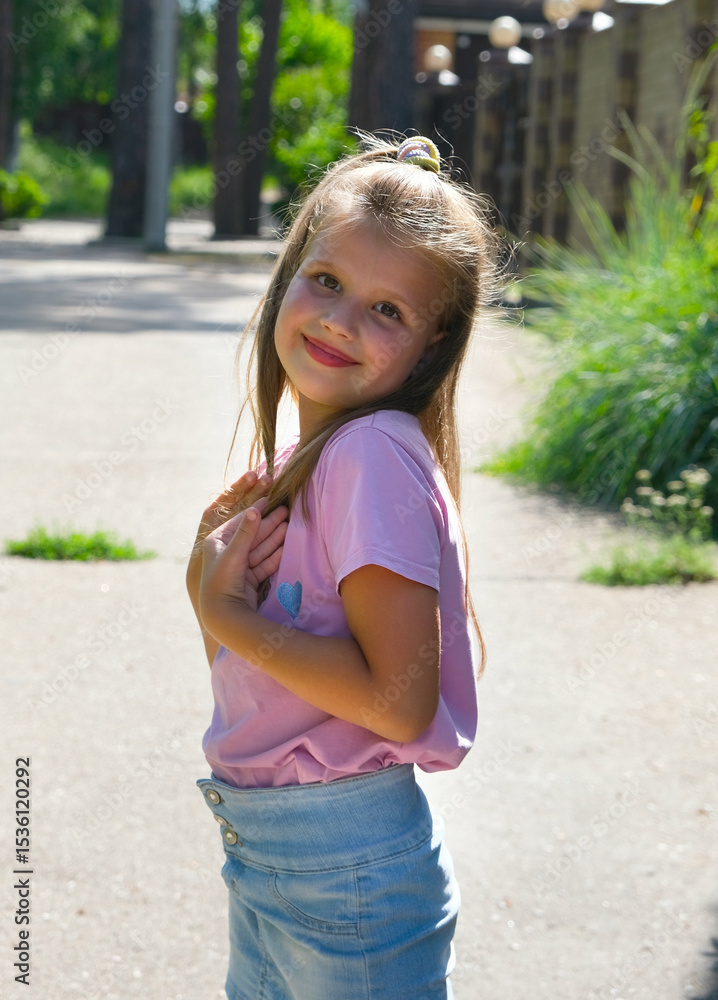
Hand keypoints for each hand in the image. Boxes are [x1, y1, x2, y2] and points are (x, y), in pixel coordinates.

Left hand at [200, 498, 288, 617]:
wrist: (223, 614)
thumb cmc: (222, 580)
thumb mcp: (234, 553)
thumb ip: (246, 532)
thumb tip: (254, 509)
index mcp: (217, 542)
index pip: (240, 522)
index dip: (256, 511)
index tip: (270, 499)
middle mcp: (227, 552)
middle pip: (253, 534)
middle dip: (269, 523)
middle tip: (286, 510)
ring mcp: (239, 566)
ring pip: (261, 548)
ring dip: (275, 537)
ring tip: (290, 525)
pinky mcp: (249, 579)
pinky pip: (264, 563)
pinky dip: (275, 555)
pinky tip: (287, 546)